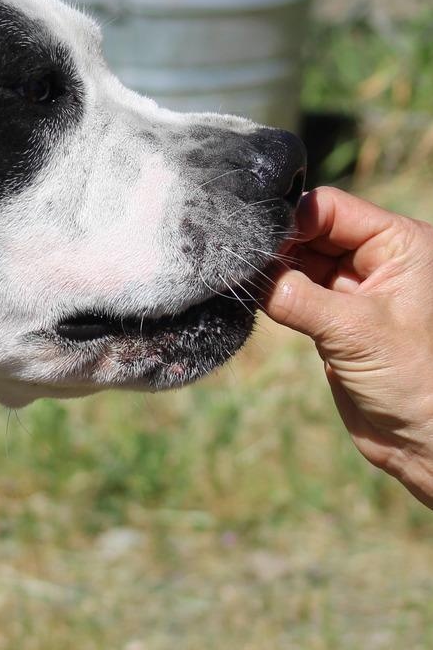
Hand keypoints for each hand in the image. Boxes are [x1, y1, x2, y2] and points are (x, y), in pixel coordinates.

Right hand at [263, 186, 432, 508]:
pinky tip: (249, 296)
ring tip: (236, 279)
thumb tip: (241, 273)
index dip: (290, 219)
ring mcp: (356, 289)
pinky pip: (294, 292)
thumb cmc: (415, 381)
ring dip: (269, 270)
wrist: (424, 440)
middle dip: (275, 244)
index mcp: (402, 245)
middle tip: (234, 260)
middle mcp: (380, 260)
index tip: (250, 238)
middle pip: (311, 230)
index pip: (332, 209)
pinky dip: (272, 294)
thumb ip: (295, 296)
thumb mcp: (353, 330)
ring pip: (298, 261)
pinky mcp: (335, 319)